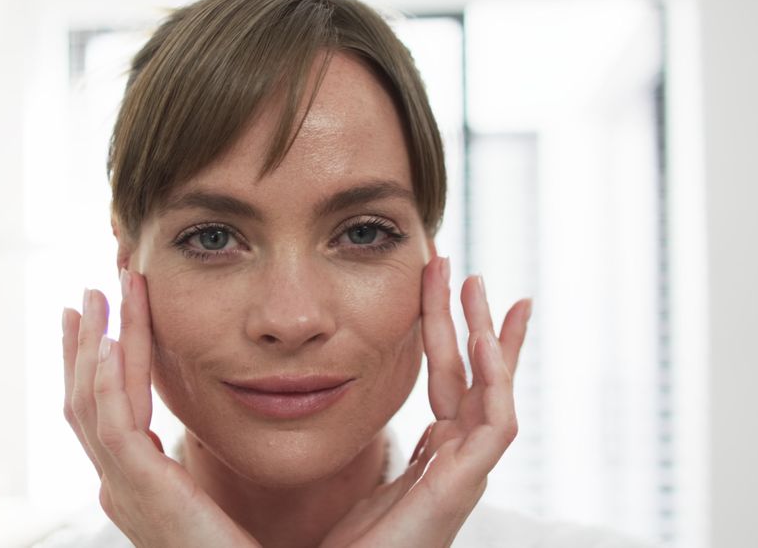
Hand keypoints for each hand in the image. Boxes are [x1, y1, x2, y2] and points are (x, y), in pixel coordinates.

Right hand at [61, 271, 258, 546]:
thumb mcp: (211, 503)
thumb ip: (196, 473)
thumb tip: (208, 436)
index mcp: (135, 488)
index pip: (103, 414)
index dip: (98, 366)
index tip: (103, 325)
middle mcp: (119, 487)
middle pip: (84, 401)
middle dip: (84, 345)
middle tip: (88, 295)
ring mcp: (122, 489)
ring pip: (91, 401)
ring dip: (96, 343)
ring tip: (101, 295)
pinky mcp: (141, 490)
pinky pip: (115, 422)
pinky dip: (110, 378)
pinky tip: (116, 339)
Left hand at [321, 256, 531, 546]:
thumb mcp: (328, 478)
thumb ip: (326, 437)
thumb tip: (261, 409)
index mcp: (428, 462)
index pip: (450, 387)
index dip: (447, 338)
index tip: (441, 289)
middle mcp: (450, 467)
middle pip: (472, 380)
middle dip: (467, 322)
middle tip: (459, 268)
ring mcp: (460, 478)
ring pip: (491, 393)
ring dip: (488, 337)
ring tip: (477, 286)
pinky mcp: (460, 489)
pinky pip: (494, 426)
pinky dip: (496, 381)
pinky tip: (482, 339)